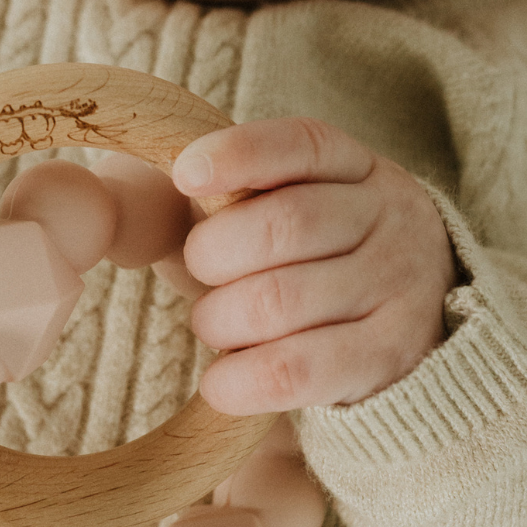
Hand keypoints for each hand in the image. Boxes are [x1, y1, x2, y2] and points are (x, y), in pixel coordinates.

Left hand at [171, 118, 458, 414]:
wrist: (407, 329)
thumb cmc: (314, 262)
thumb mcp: (287, 209)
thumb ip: (225, 196)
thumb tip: (119, 194)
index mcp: (356, 168)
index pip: (302, 145)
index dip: (240, 154)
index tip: (184, 173)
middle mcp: (388, 218)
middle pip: (284, 225)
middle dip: (213, 256)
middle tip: (203, 276)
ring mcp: (397, 288)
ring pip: (280, 301)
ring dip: (221, 321)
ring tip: (218, 326)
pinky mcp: (389, 357)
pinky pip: (294, 370)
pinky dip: (238, 380)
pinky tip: (221, 382)